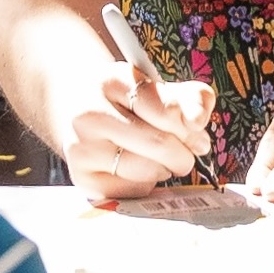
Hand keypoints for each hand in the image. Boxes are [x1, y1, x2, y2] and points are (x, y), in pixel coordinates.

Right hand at [56, 58, 215, 199]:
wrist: (76, 106)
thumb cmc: (124, 99)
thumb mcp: (153, 85)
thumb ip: (187, 97)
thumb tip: (198, 119)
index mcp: (111, 81)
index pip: (163, 107)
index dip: (189, 120)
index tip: (198, 125)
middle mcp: (90, 114)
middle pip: (158, 143)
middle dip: (184, 151)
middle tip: (188, 150)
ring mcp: (82, 149)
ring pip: (147, 171)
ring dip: (166, 169)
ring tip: (162, 158)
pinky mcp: (82, 179)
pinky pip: (133, 191)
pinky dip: (147, 184)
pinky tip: (141, 170)